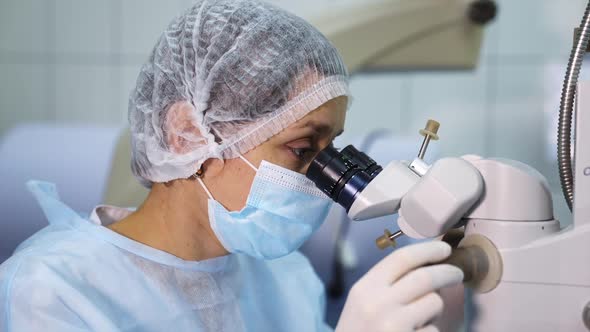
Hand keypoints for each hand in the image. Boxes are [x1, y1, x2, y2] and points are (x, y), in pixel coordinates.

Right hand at [335, 241, 462, 331]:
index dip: (428, 250)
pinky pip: (434, 330)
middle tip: (457, 273)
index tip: (444, 249)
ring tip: (422, 317)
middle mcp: (377, 305)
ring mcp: (393, 326)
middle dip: (448, 272)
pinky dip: (429, 331)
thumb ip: (387, 284)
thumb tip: (427, 264)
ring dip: (436, 307)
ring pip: (434, 302)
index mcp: (364, 289)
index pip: (401, 258)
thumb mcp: (363, 303)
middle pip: (425, 276)